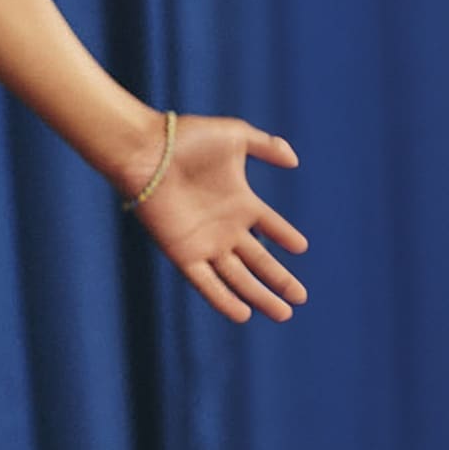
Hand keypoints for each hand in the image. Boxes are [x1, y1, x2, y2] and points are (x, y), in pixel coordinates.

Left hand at [119, 114, 307, 323]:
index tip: (301, 247)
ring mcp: (205, 242)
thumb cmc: (187, 138)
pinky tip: (243, 314)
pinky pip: (206, 283)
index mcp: (240, 201)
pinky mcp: (183, 252)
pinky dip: (223, 299)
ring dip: (260, 296)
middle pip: (259, 261)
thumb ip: (266, 145)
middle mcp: (225, 227)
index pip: (270, 226)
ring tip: (284, 314)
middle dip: (279, 280)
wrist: (147, 151)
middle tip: (301, 298)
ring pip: (238, 278)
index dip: (285, 236)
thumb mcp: (235, 135)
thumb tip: (294, 160)